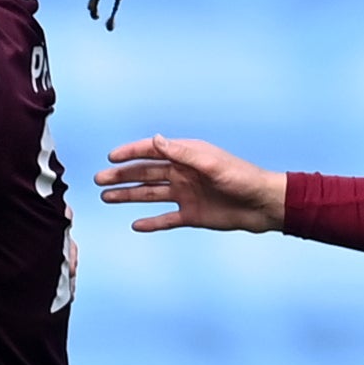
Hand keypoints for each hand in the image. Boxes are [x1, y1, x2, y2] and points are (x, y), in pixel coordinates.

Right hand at [93, 136, 286, 232]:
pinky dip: (151, 222)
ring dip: (128, 195)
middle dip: (121, 175)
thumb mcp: (211, 163)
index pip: (152, 152)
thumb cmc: (242, 178)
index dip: (131, 153)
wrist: (264, 205)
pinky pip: (166, 219)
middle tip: (98, 179)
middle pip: (145, 174)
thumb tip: (155, 140)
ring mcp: (186, 195)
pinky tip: (135, 224)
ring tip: (105, 198)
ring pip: (150, 195)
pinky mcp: (193, 215)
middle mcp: (183, 173)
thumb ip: (182, 153)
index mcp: (187, 156)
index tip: (111, 157)